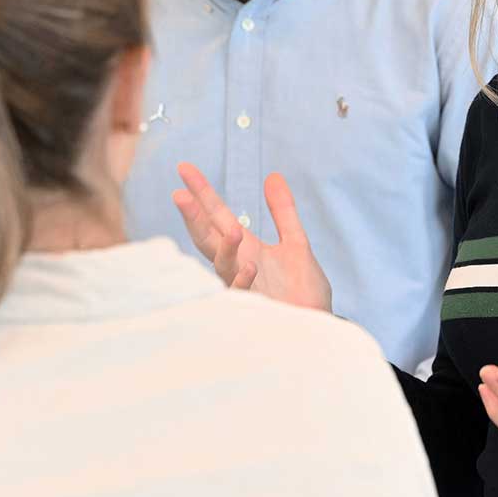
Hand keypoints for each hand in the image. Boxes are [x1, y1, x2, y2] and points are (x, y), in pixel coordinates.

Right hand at [172, 163, 331, 312]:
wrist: (318, 327)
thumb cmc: (303, 292)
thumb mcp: (296, 243)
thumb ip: (283, 211)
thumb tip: (273, 176)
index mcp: (245, 248)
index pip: (217, 215)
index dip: (201, 192)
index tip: (184, 168)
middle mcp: (237, 265)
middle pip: (208, 237)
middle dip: (194, 218)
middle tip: (179, 195)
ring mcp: (243, 286)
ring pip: (222, 265)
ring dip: (224, 247)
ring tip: (232, 229)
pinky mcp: (255, 307)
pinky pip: (242, 294)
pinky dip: (243, 280)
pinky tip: (250, 266)